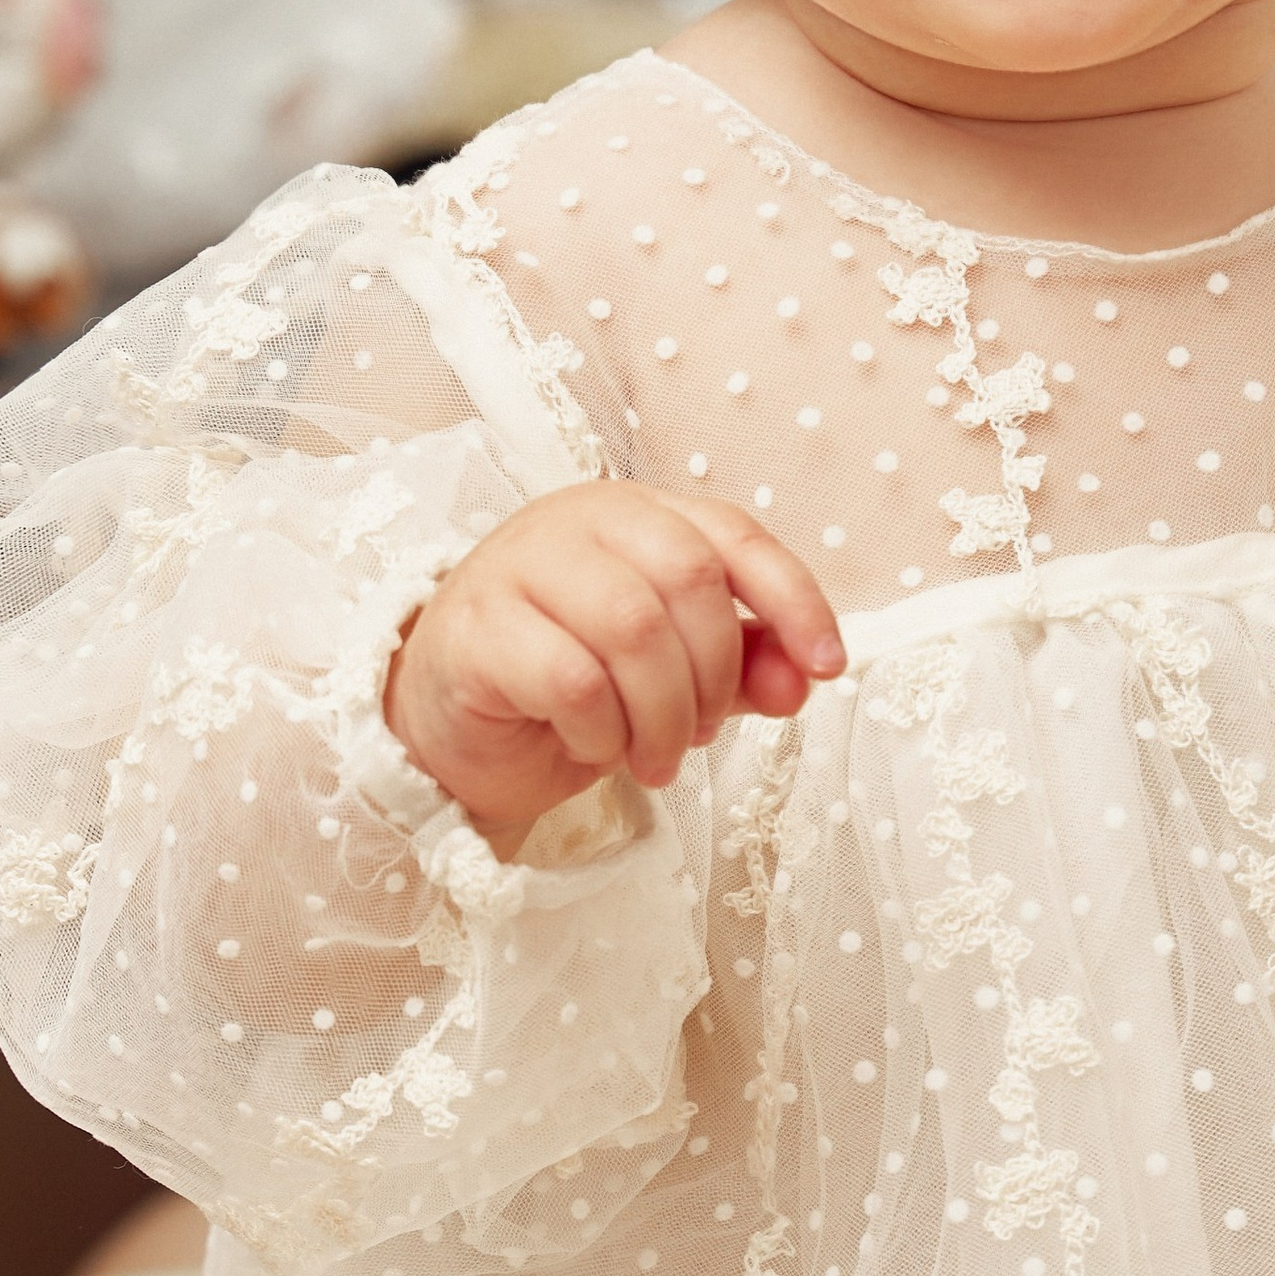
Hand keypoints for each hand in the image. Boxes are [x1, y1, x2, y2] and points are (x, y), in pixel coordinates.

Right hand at [385, 482, 843, 834]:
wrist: (446, 722)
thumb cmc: (565, 684)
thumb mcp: (671, 674)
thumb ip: (742, 666)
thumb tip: (807, 677)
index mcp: (638, 516)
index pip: (734, 538)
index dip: (794, 601)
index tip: (828, 668)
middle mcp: (580, 521)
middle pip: (688, 580)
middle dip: (715, 675)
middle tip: (699, 734)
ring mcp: (520, 564)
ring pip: (632, 628)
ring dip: (661, 715)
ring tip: (654, 759)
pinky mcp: (477, 627)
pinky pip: (569, 678)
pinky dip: (601, 730)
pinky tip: (593, 749)